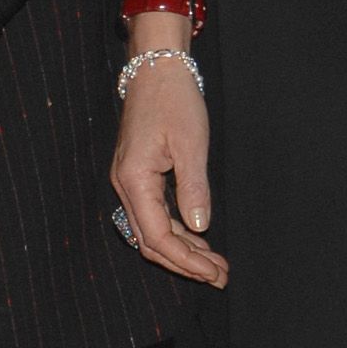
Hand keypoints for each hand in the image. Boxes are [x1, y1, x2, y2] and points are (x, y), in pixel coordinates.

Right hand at [111, 52, 228, 286]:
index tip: (213, 272)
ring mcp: (131, 182)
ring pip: (153, 231)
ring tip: (216, 266)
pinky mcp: (140, 176)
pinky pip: (155, 215)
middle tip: (220, 278)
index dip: (186, 260)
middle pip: (151, 242)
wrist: (157, 69)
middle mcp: (126, 186)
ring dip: (184, 251)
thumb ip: (194, 187)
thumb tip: (200, 227)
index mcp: (134, 179)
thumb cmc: (174, 100)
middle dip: (186, 263)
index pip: (156, 236)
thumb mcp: (191, 143)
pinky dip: (178, 232)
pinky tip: (201, 240)